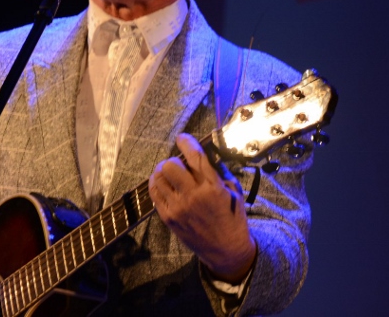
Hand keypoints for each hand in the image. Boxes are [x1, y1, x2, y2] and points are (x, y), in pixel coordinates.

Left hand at [149, 133, 256, 282]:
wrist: (227, 249)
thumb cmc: (232, 217)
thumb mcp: (234, 191)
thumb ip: (219, 171)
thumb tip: (205, 152)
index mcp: (214, 187)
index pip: (195, 156)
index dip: (186, 142)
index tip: (183, 138)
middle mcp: (194, 196)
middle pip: (171, 165)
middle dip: (174, 160)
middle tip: (178, 163)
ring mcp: (179, 208)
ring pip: (158, 177)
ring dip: (163, 171)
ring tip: (169, 173)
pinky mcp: (169, 218)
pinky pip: (154, 193)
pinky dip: (157, 184)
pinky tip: (163, 184)